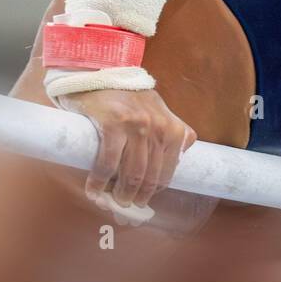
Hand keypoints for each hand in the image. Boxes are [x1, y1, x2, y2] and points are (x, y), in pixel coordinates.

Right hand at [59, 87, 196, 214]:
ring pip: (130, 174)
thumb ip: (173, 127)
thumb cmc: (127, 95)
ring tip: (109, 202)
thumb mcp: (157, 108)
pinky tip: (93, 190)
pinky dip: (99, 182)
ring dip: (119, 194)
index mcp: (172, 128)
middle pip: (148, 177)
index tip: (142, 204)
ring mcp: (136, 125)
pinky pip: (107, 164)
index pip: (166, 173)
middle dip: (136, 199)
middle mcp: (158, 127)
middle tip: (124, 209)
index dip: (153, 193)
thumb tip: (187, 147)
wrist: (99, 72)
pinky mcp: (113, 124)